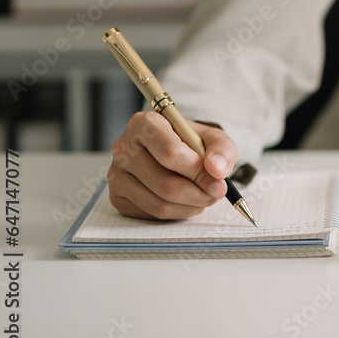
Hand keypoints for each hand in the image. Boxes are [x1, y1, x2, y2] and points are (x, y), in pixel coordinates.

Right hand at [107, 112, 237, 219]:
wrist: (173, 151)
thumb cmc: (191, 143)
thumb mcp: (213, 138)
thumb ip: (222, 149)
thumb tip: (216, 169)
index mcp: (144, 124)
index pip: (170, 152)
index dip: (198, 172)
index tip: (218, 182)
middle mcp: (124, 147)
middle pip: (165, 183)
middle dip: (198, 194)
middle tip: (216, 194)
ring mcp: (116, 174)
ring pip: (158, 203)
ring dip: (190, 206)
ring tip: (204, 197)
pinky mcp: (117, 196)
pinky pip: (151, 213)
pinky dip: (177, 212)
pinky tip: (187, 201)